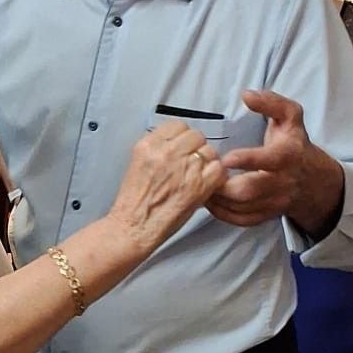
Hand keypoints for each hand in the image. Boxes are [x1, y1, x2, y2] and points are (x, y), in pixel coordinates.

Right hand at [109, 119, 226, 253]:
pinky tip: (207, 184)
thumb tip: (178, 144)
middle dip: (196, 149)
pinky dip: (217, 176)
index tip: (183, 147)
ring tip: (198, 176)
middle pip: (196, 136)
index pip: (178, 125)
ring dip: (207, 162)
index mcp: (149, 145)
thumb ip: (159, 150)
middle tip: (192, 163)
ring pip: (209, 151)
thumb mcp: (138, 164)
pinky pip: (219, 169)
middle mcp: (167, 152)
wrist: (133, 227)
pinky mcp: (198, 185)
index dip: (183, 137)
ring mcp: (184, 168)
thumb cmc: (135, 202)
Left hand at [208, 88, 329, 229]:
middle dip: (223, 186)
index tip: (225, 158)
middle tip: (203, 174)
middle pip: (250, 191)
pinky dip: (223, 213)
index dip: (247, 160)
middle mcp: (282, 182)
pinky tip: (209, 200)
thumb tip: (247, 95)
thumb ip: (272, 102)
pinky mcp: (267, 215)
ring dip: (218, 200)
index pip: (268, 160)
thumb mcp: (291, 117)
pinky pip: (242, 220)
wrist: (314, 180)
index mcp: (288, 155)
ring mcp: (274, 202)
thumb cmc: (294, 144)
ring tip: (200, 185)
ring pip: (242, 208)